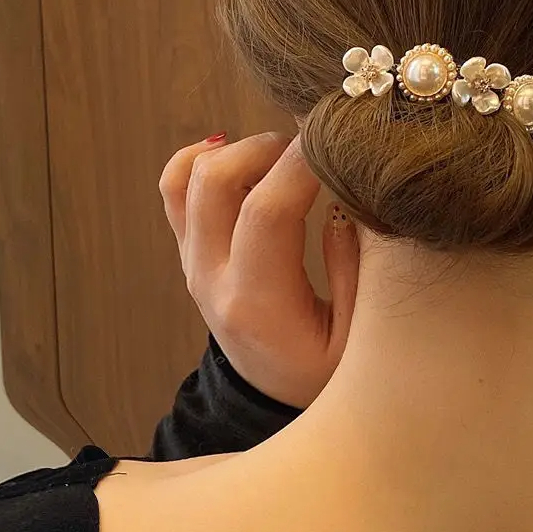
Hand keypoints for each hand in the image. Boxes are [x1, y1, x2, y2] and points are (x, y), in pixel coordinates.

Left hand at [158, 131, 359, 408]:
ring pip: (188, 176)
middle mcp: (212, 277)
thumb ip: (354, 269)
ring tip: (283, 155)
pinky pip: (175, 188)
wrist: (274, 393)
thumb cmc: (324, 372)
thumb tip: (349, 200)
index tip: (338, 138)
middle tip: (313, 147)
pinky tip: (242, 155)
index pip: (267, 210)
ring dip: (237, 149)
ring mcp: (193, 261)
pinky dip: (202, 158)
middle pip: (215, 180)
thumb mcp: (357, 340)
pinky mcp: (189, 250)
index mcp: (257, 303)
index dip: (302, 163)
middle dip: (267, 145)